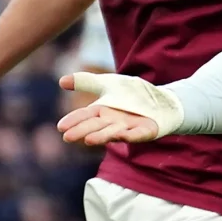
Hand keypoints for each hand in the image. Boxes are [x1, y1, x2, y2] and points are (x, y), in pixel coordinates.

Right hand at [54, 72, 181, 147]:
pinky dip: (130, 135)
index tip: (61, 127)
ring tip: (88, 140)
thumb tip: (60, 81)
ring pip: (113, 132)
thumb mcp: (107, 83)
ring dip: (101, 136)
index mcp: (102, 112)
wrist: (161, 102)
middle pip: (96, 126)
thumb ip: (86, 82)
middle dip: (82, 131)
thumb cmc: (131, 95)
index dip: (73, 121)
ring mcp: (129, 128)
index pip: (85, 116)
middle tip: (67, 137)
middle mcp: (113, 122)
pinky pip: (137, 134)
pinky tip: (122, 135)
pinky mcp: (146, 131)